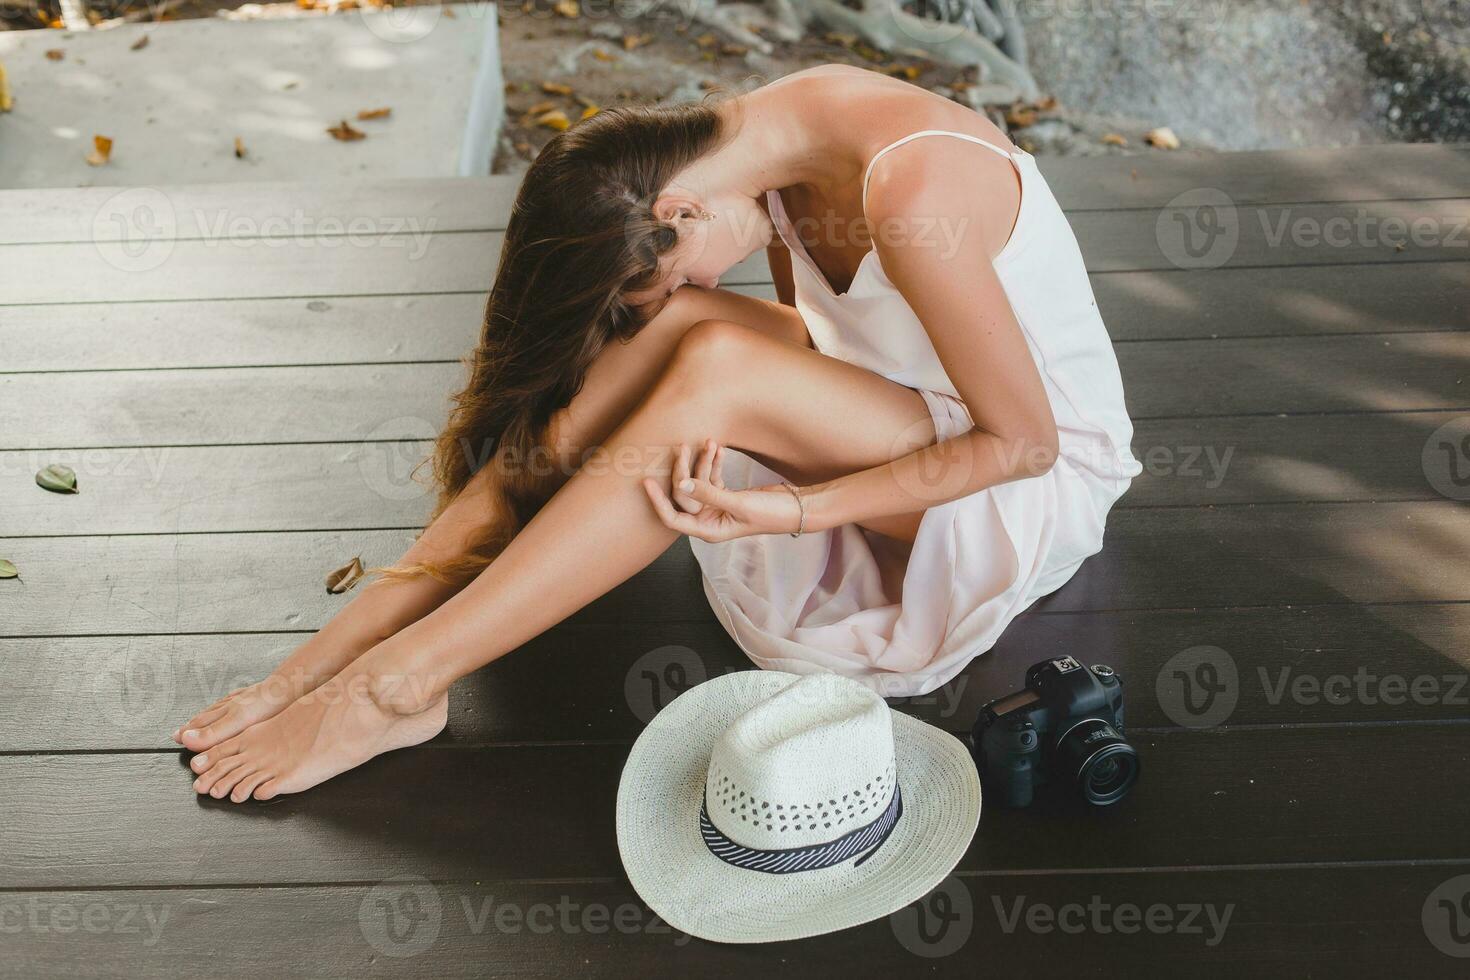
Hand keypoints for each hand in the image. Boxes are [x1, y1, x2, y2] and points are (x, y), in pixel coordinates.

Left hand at [641, 440, 803, 542]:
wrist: (798, 508)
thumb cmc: (771, 513)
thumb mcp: (739, 504)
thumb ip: (709, 494)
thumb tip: (681, 484)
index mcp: (708, 531)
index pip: (672, 518)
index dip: (658, 501)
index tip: (647, 481)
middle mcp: (709, 521)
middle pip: (684, 495)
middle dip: (683, 470)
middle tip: (684, 446)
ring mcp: (717, 508)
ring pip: (698, 483)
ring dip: (702, 462)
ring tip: (709, 440)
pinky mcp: (727, 496)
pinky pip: (712, 478)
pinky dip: (714, 463)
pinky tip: (719, 448)